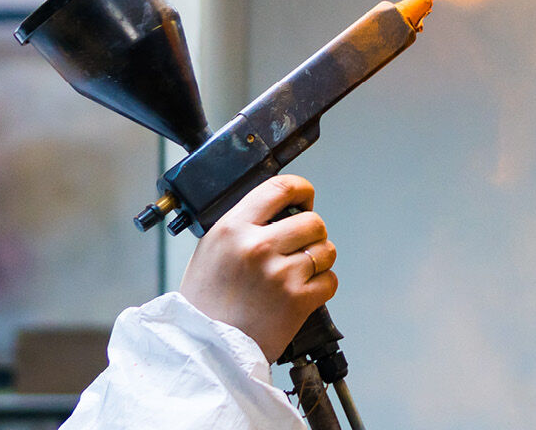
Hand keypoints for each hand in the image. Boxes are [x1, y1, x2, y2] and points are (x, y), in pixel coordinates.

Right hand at [179, 174, 338, 361]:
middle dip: (312, 233)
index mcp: (233, 228)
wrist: (206, 347)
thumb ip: (243, 226)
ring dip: (318, 259)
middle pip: (313, 221)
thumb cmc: (206, 302)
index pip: (280, 188)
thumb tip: (278, 210)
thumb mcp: (212, 248)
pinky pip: (329, 280)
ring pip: (326, 250)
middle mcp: (258, 246)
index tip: (306, 197)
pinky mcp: (297, 300)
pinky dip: (322, 286)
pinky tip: (301, 292)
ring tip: (298, 272)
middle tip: (300, 246)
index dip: (302, 189)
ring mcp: (280, 274)